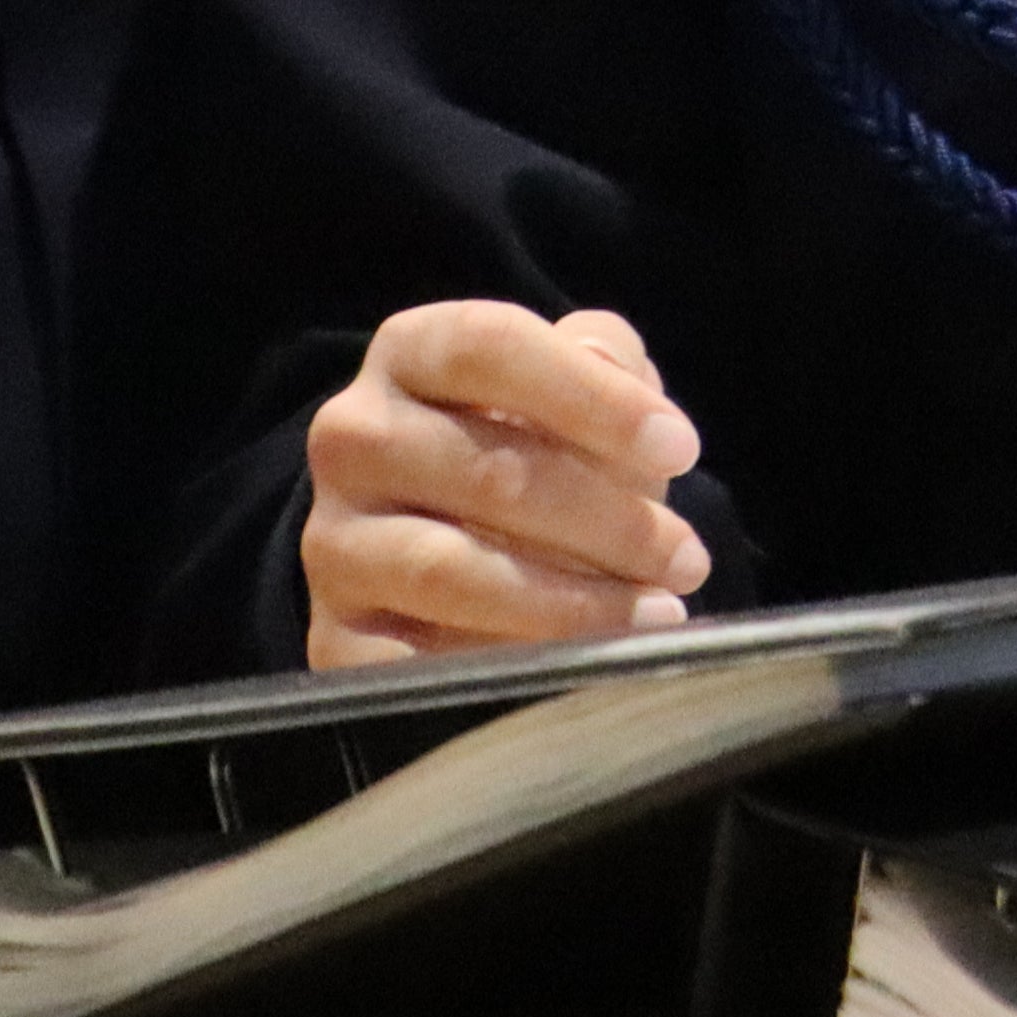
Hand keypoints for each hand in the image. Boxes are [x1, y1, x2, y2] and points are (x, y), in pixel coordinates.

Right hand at [299, 302, 710, 666]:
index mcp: (410, 352)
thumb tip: (616, 374)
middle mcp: (352, 437)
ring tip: (654, 612)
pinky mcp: (331, 637)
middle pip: (489, 471)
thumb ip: (604, 361)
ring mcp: (333, 542)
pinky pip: (413, 664)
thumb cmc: (528, 447)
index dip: (594, 398)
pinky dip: (502, 668)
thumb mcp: (571, 387)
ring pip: (451, 570)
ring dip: (569, 602)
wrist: (432, 546)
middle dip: (609, 521)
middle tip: (685, 557)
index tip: (681, 449)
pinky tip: (576, 668)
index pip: (493, 347)